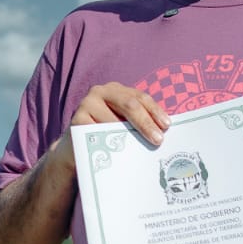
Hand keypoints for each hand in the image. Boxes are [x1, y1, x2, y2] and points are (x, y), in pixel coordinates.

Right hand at [51, 84, 169, 174]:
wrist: (75, 148)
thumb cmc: (105, 135)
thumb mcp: (122, 124)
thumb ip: (137, 123)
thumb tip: (162, 133)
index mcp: (116, 90)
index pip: (140, 97)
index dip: (155, 111)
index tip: (167, 126)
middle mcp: (101, 91)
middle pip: (129, 104)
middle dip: (146, 123)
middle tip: (158, 140)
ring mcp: (87, 103)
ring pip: (114, 121)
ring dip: (129, 137)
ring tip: (141, 150)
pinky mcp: (76, 119)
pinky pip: (98, 132)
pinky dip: (110, 143)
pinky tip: (119, 153)